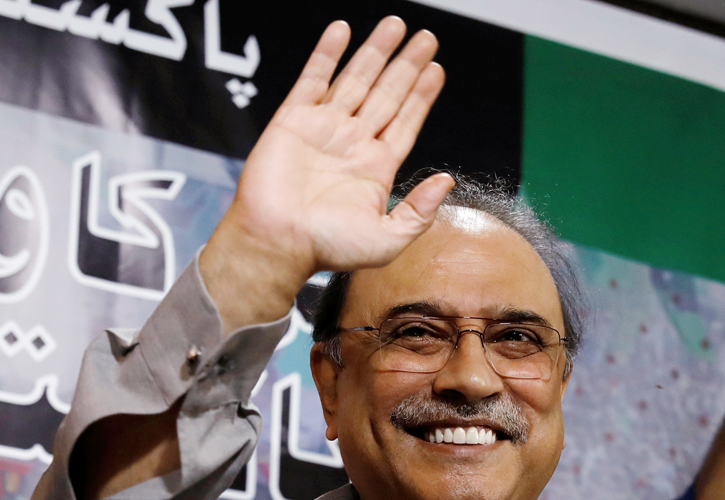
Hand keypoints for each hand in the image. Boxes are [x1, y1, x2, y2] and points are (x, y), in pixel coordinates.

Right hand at [202, 17, 450, 329]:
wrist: (277, 242)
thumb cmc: (326, 249)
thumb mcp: (387, 240)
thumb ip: (419, 213)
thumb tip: (447, 181)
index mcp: (375, 170)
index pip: (405, 123)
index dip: (421, 97)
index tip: (436, 70)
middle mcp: (352, 145)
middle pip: (386, 95)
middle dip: (406, 66)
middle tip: (426, 38)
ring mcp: (323, 130)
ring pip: (356, 80)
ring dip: (375, 52)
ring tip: (396, 25)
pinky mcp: (293, 120)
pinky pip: (313, 78)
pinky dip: (327, 54)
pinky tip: (342, 31)